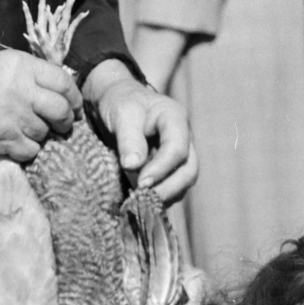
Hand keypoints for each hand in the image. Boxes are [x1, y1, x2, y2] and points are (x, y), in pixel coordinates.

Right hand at [0, 50, 80, 161]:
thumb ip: (27, 72)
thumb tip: (51, 85)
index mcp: (22, 67)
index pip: (63, 82)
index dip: (74, 96)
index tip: (74, 104)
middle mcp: (23, 91)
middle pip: (61, 110)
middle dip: (67, 119)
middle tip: (64, 123)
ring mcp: (13, 118)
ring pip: (45, 132)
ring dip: (43, 133)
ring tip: (32, 129)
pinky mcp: (2, 140)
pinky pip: (30, 150)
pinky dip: (29, 148)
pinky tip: (19, 142)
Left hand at [86, 59, 197, 205]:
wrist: (114, 102)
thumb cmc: (120, 102)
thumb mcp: (122, 114)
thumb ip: (129, 138)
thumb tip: (133, 166)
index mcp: (175, 118)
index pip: (177, 149)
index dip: (161, 169)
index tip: (141, 183)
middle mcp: (183, 138)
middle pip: (188, 170)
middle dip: (167, 188)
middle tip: (142, 199)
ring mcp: (178, 155)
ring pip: (182, 183)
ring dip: (163, 195)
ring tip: (139, 201)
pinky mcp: (168, 169)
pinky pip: (171, 189)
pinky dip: (158, 198)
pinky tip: (140, 202)